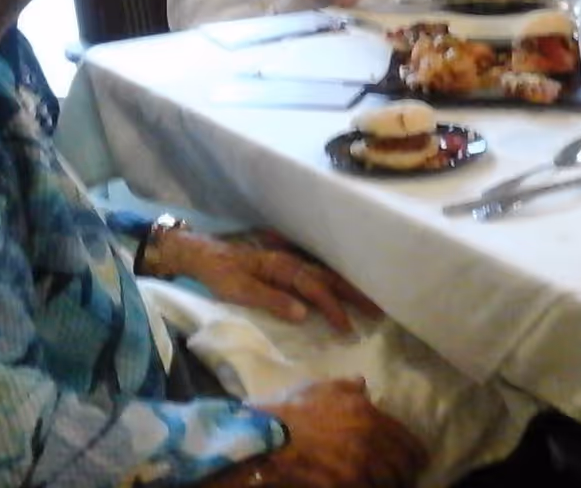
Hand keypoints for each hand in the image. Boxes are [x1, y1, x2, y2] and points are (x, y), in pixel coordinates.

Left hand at [161, 230, 381, 332]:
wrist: (202, 253)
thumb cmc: (220, 273)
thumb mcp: (240, 290)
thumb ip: (271, 300)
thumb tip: (303, 313)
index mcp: (283, 268)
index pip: (315, 290)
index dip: (334, 308)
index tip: (348, 328)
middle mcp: (291, 261)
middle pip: (329, 278)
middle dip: (354, 294)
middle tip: (378, 309)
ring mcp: (290, 261)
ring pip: (325, 274)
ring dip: (348, 287)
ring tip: (369, 299)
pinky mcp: (286, 265)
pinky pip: (316, 273)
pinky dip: (333, 281)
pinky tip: (342, 288)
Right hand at [257, 377, 428, 487]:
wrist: (270, 436)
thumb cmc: (294, 410)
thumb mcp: (323, 389)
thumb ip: (347, 387)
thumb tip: (362, 383)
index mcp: (369, 415)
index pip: (407, 440)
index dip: (416, 454)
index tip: (419, 460)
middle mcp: (370, 440)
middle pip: (403, 465)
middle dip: (406, 473)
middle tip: (407, 477)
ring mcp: (358, 465)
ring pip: (388, 482)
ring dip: (390, 484)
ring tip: (389, 485)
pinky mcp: (345, 484)